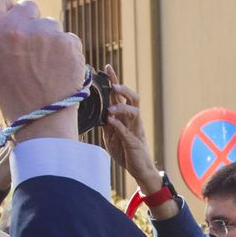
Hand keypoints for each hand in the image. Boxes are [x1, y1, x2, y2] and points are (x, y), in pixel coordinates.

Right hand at [0, 0, 86, 141]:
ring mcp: (45, 33)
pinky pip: (67, 37)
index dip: (2, 3)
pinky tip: (59, 70)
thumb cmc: (13, 96)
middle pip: (26, 5)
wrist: (43, 121)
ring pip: (49, 23)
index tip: (7, 12)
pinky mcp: (68, 42)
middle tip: (30, 47)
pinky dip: (65, 50)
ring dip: (49, 38)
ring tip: (45, 67)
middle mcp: (17, 28)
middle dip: (29, 21)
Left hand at [100, 67, 168, 201]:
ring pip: (134, 112)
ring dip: (122, 107)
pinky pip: (127, 131)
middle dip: (123, 88)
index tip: (107, 67)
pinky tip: (110, 120)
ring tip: (110, 108)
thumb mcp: (111, 135)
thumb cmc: (126, 151)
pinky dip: (118, 125)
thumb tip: (96, 111)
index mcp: (126, 116)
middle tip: (113, 84)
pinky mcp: (134, 142)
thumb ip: (106, 123)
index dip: (115, 80)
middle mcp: (132, 120)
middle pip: (133, 98)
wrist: (139, 169)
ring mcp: (135, 130)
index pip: (121, 94)